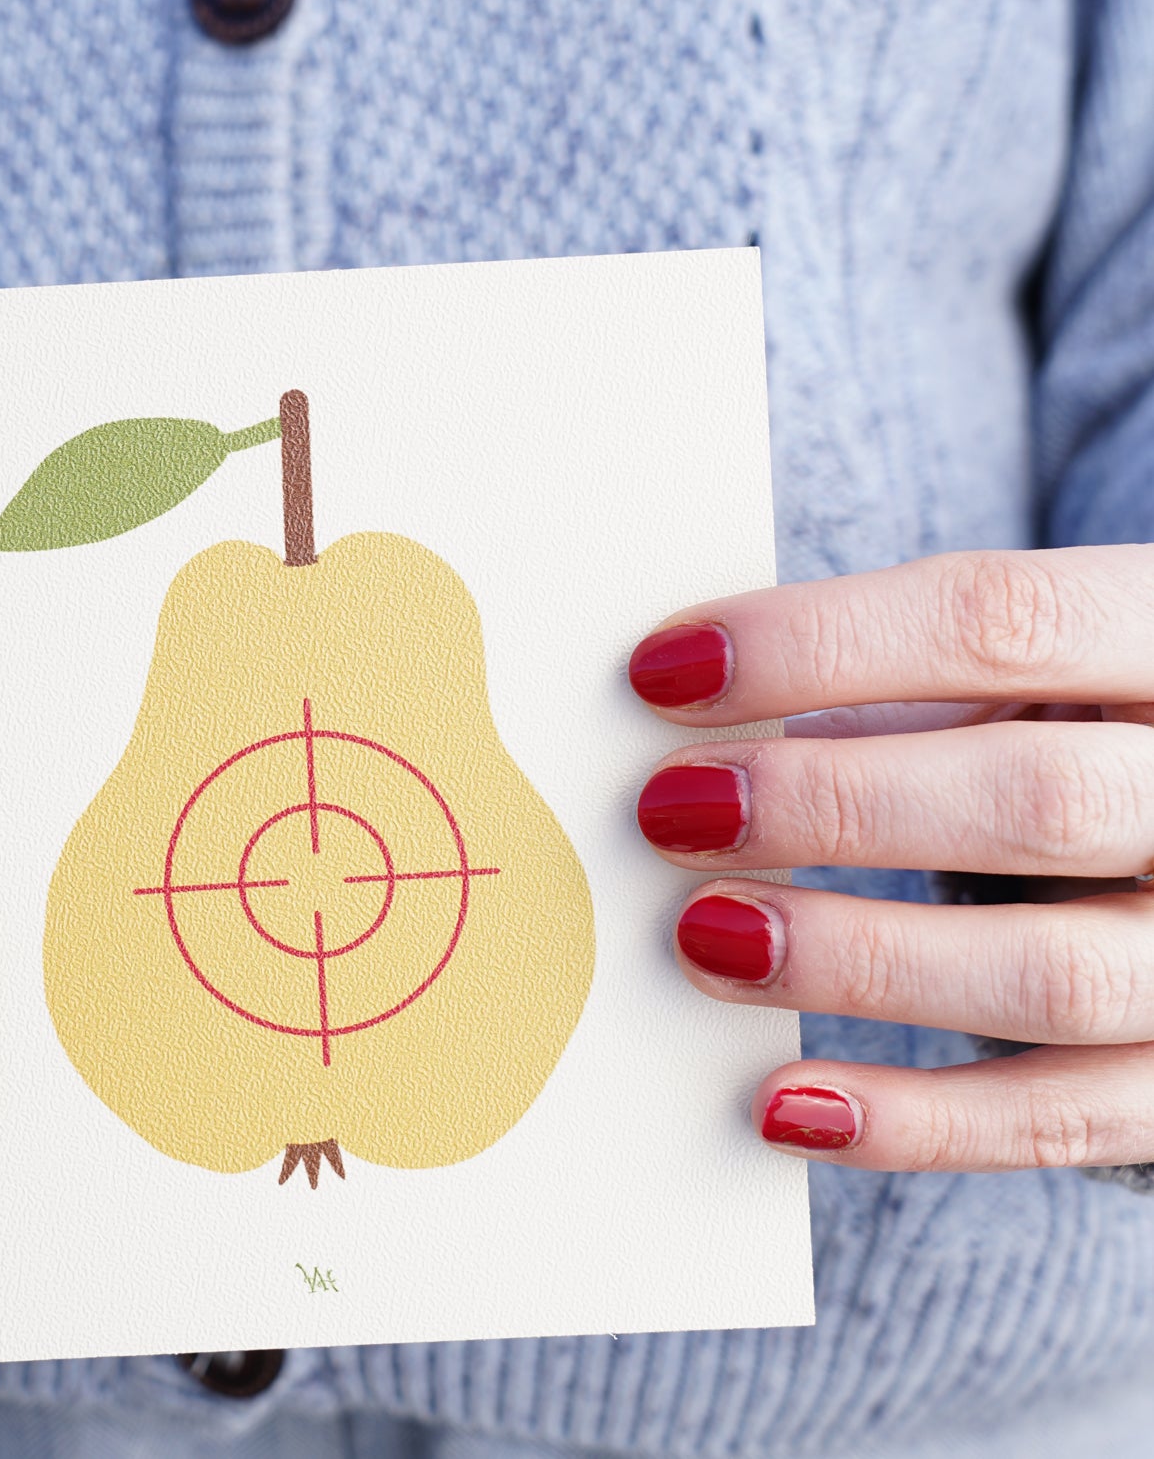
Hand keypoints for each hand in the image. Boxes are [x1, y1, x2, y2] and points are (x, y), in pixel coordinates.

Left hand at [629, 546, 1153, 1172]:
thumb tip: (686, 707)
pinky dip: (915, 1121)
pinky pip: (1062, 1120)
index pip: (1000, 619)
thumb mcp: (1027, 665)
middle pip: (1035, 798)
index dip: (819, 644)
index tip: (663, 671)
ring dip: (855, 959)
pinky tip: (783, 1104)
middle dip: (831, 805)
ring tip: (703, 935)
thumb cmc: (1076, 724)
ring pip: (1051, 974)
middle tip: (671, 808)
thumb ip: (896, 676)